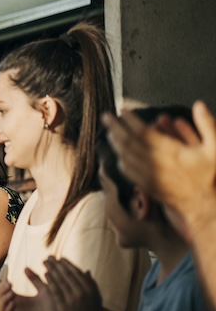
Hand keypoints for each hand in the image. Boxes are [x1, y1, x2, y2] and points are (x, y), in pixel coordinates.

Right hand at [0, 267, 62, 310]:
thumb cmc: (55, 305)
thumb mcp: (44, 289)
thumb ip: (35, 279)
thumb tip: (25, 268)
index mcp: (20, 299)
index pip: (4, 292)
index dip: (3, 286)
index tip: (8, 281)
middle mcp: (17, 307)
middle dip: (1, 291)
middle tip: (9, 285)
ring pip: (1, 309)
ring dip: (3, 300)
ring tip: (11, 293)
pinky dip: (7, 310)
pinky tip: (13, 303)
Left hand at [43, 257, 106, 310]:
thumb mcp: (95, 298)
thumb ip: (91, 284)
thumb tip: (87, 270)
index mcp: (90, 289)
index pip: (77, 272)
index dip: (67, 264)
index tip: (60, 258)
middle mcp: (82, 292)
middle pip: (67, 274)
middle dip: (57, 263)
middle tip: (49, 257)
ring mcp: (72, 298)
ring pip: (60, 280)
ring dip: (52, 269)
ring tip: (45, 262)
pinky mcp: (64, 305)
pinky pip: (55, 290)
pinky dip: (50, 281)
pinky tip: (45, 274)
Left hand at [102, 102, 215, 230]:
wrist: (205, 205)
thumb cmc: (210, 177)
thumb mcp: (215, 148)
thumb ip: (207, 125)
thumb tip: (198, 105)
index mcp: (170, 151)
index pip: (143, 131)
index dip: (130, 119)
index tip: (123, 110)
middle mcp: (156, 162)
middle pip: (128, 142)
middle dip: (115, 127)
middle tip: (106, 117)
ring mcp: (149, 175)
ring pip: (125, 156)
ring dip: (116, 142)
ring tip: (110, 132)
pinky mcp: (147, 186)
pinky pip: (128, 171)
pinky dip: (121, 160)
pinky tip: (119, 155)